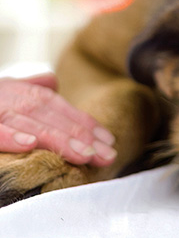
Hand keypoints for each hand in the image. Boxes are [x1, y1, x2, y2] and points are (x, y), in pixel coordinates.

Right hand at [0, 75, 116, 166]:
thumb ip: (30, 89)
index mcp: (20, 91)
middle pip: (50, 116)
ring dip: (58, 139)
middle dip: (80, 135)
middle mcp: (10, 98)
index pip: (59, 107)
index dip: (85, 123)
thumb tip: (53, 83)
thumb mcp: (5, 91)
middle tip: (106, 155)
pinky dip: (11, 136)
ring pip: (29, 123)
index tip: (109, 141)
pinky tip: (30, 145)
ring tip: (85, 155)